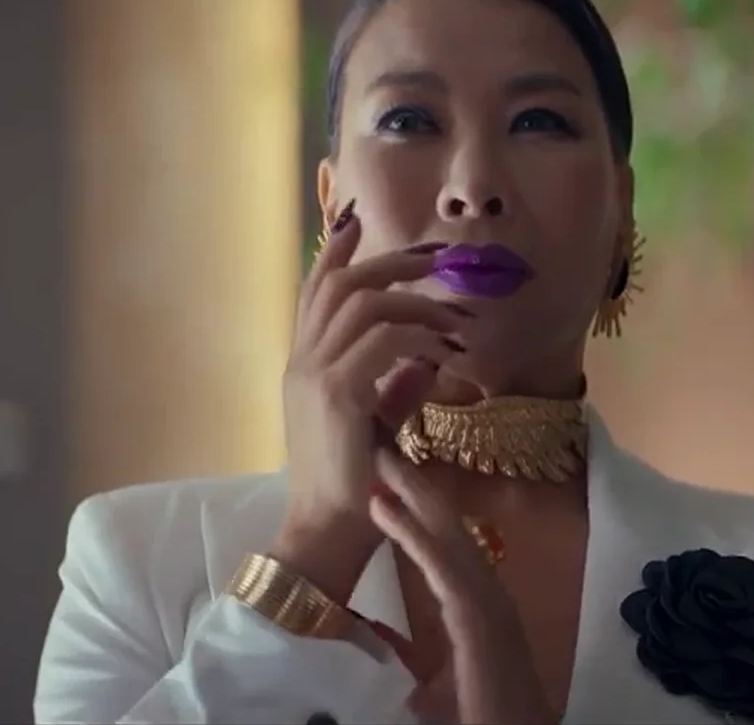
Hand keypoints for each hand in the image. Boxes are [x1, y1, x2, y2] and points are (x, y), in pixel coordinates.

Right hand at [274, 201, 467, 594]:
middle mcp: (301, 362)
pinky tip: (446, 349)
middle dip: (389, 262)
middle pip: (338, 284)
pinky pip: (384, 339)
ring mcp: (314, 375)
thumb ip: (395, 388)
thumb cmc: (351, 487)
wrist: (326, 531)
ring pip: (363, 303)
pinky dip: (420, 335)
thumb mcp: (375, 425)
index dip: (334, 254)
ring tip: (453, 315)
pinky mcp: (337, 393)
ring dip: (415, 301)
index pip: (314, 292)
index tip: (356, 221)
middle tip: (434, 256)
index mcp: (303, 367)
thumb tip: (427, 358)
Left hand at [368, 455, 556, 724]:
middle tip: (383, 447)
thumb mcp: (438, 687)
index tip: (387, 483)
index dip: (419, 512)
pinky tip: (388, 508)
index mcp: (480, 608)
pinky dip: (415, 536)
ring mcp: (488, 605)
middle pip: (451, 528)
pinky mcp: (479, 622)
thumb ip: (418, 660)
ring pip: (448, 536)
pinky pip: (443, 569)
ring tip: (382, 460)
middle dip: (417, 486)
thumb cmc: (485, 717)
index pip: (447, 547)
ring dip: (413, 496)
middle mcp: (488, 596)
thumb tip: (387, 652)